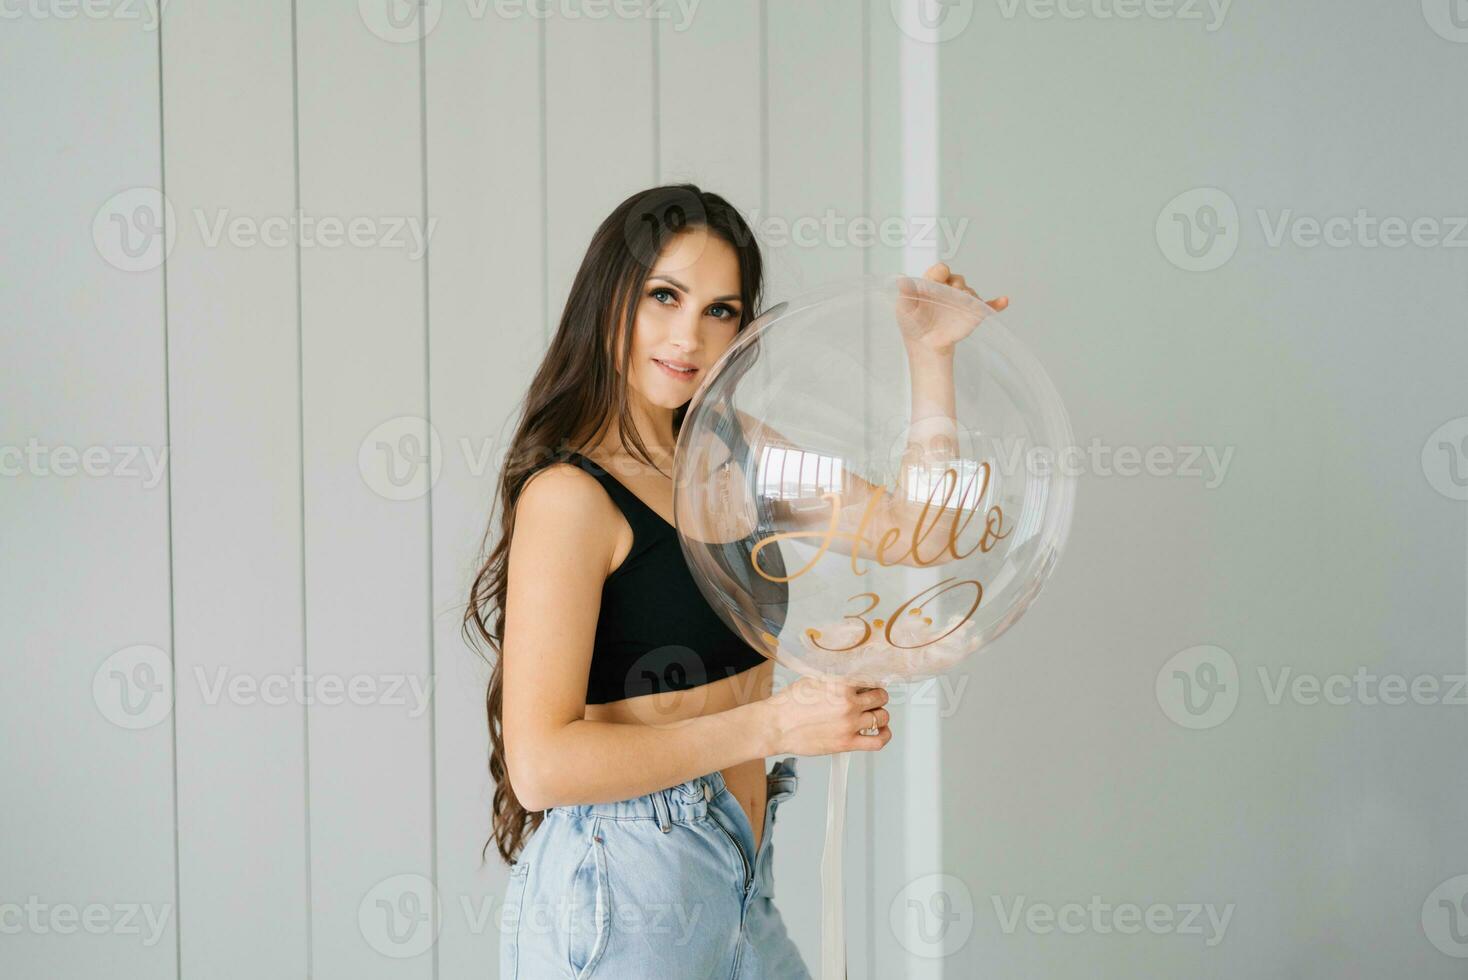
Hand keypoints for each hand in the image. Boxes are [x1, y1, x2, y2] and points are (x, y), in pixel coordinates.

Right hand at [759, 675, 891, 756]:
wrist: (776, 726)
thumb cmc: (789, 704)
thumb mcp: (814, 678)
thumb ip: (837, 677)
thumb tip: (853, 676)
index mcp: (840, 683)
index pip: (870, 678)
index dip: (872, 680)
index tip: (871, 683)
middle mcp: (848, 703)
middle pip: (880, 696)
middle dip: (877, 696)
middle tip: (871, 698)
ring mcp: (849, 724)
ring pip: (882, 716)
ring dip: (880, 714)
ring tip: (873, 713)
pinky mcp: (847, 743)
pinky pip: (878, 741)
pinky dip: (884, 735)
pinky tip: (882, 731)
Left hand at [895, 261, 1009, 355]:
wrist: (925, 344)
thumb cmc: (913, 323)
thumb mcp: (905, 308)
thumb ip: (906, 293)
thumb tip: (901, 279)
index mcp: (934, 283)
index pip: (940, 270)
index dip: (940, 272)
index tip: (938, 278)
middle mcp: (951, 289)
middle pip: (958, 279)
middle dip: (957, 284)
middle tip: (953, 292)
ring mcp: (963, 300)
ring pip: (971, 292)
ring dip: (970, 295)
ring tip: (965, 302)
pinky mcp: (973, 313)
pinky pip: (988, 306)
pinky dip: (997, 303)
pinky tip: (1004, 301)